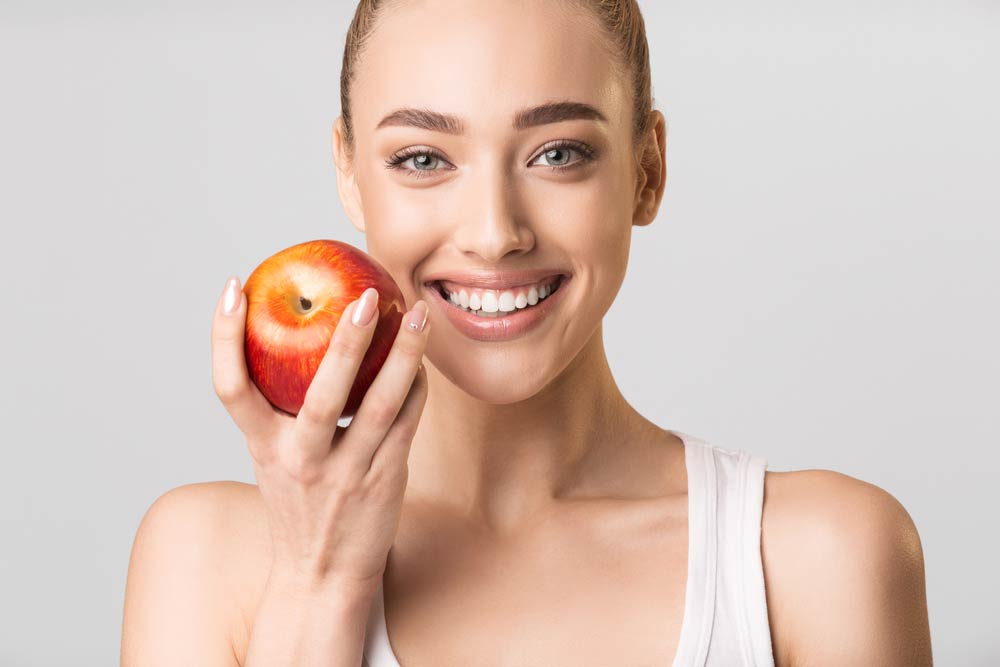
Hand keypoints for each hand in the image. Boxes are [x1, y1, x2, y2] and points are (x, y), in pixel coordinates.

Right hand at [210, 276, 429, 596]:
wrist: (323, 577)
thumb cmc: (299, 505)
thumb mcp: (274, 459)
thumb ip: (279, 410)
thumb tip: (297, 334)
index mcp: (262, 448)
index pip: (229, 388)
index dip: (224, 337)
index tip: (234, 287)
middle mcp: (301, 461)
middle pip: (321, 395)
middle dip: (345, 342)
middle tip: (364, 294)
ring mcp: (347, 473)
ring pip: (382, 407)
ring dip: (403, 356)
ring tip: (417, 313)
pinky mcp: (385, 480)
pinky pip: (406, 423)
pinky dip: (416, 387)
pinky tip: (421, 359)